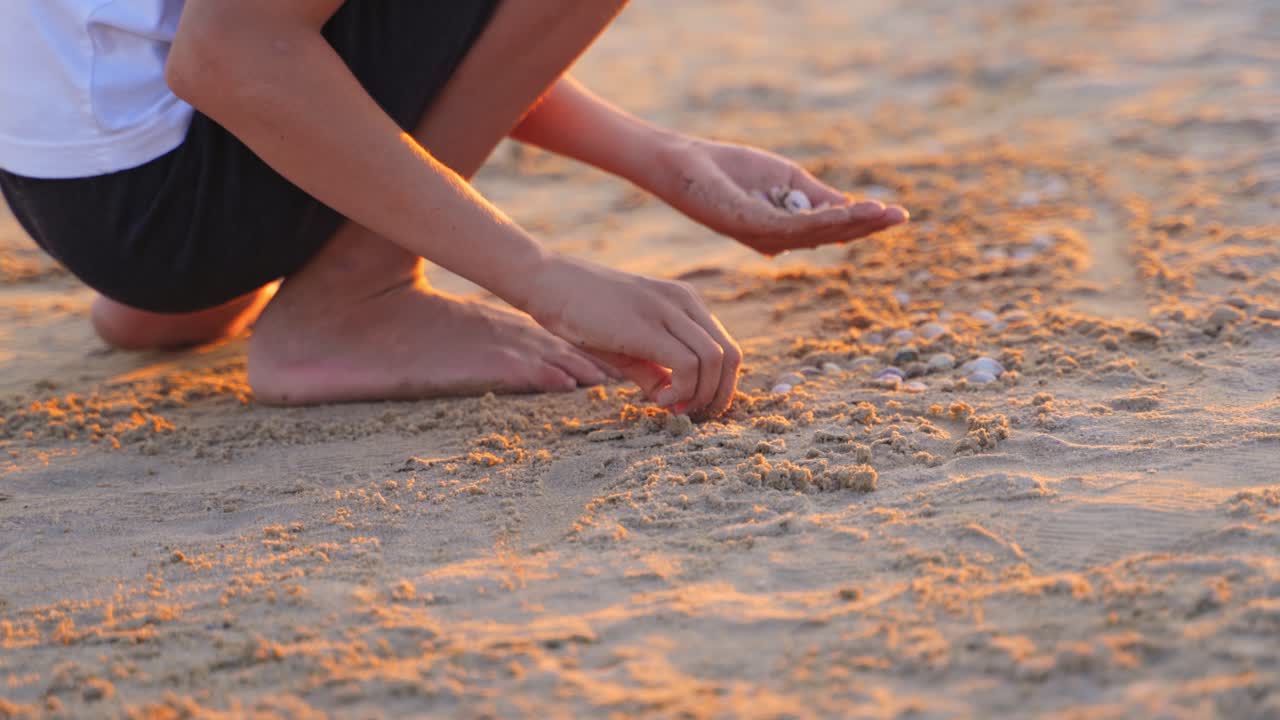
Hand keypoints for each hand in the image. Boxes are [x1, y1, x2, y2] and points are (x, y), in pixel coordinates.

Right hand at [519, 254, 741, 416]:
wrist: (546, 283)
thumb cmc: (582, 314)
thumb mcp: (626, 346)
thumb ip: (654, 371)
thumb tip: (674, 402)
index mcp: (685, 303)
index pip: (726, 348)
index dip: (718, 386)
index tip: (691, 406)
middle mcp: (684, 302)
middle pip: (731, 356)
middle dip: (718, 396)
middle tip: (689, 414)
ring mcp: (668, 310)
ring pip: (716, 360)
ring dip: (700, 396)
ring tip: (670, 407)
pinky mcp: (648, 325)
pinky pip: (688, 364)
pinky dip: (682, 390)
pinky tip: (658, 400)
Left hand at [649, 136, 907, 255]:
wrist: (683, 163)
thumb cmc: (727, 169)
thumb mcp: (783, 179)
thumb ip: (814, 195)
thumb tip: (849, 207)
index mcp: (782, 230)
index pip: (829, 228)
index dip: (862, 222)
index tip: (895, 214)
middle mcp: (774, 240)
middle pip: (828, 236)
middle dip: (865, 226)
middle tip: (899, 217)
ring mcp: (762, 236)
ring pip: (816, 234)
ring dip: (852, 224)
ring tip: (883, 213)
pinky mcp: (750, 226)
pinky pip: (794, 226)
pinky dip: (824, 219)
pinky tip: (848, 209)